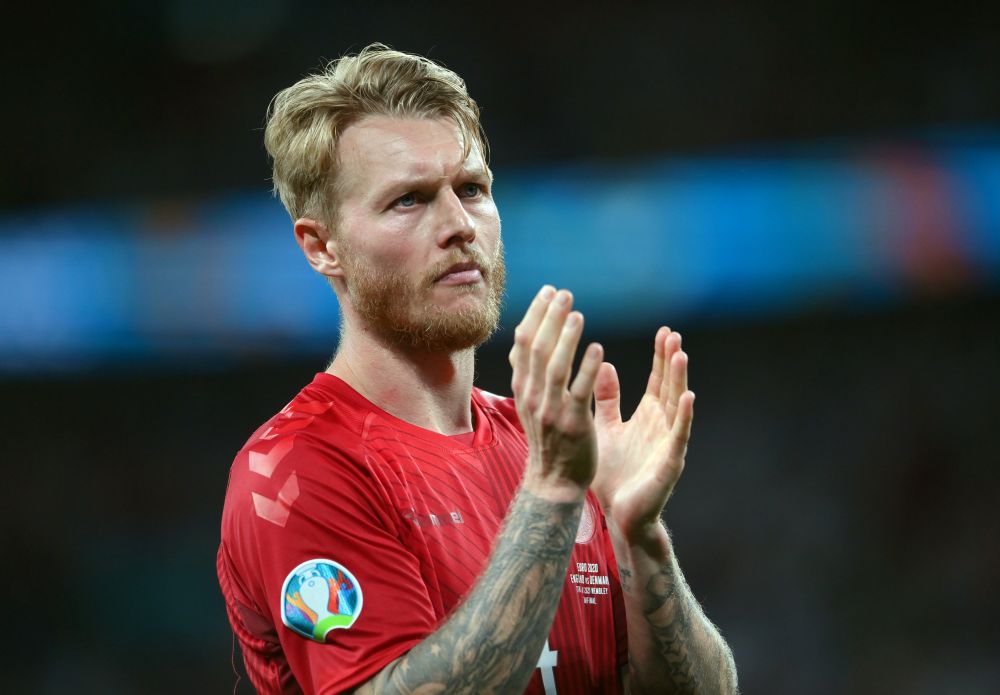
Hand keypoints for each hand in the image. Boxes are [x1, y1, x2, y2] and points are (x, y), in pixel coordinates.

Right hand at [509, 286, 604, 501]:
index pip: (523, 343)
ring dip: (566, 338)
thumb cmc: (549, 439)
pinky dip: (586, 369)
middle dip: (549, 318)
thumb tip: (526, 337)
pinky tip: (597, 348)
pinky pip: (579, 391)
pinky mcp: (573, 424)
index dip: (535, 315)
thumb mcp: (532, 402)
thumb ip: (530, 372)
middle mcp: (532, 396)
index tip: (548, 292)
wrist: (554, 481)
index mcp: (523, 388)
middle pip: (536, 349)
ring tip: (577, 313)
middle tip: (564, 293)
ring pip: (554, 367)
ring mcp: (551, 411)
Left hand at [591, 327, 694, 547]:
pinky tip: (690, 398)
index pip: (659, 380)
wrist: (617, 514)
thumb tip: (603, 363)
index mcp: (648, 417)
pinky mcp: (670, 463)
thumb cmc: (613, 473)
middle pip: (671, 387)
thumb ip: (607, 399)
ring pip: (678, 406)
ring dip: (680, 381)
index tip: (665, 332)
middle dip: (672, 361)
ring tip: (681, 355)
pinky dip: (686, 417)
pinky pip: (680, 436)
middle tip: (673, 335)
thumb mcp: (606, 427)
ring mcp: (669, 443)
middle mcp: (662, 426)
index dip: (662, 357)